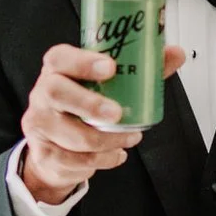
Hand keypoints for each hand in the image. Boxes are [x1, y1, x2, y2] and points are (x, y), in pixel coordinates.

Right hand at [20, 41, 187, 203]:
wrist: (51, 148)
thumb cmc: (81, 108)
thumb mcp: (106, 86)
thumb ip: (140, 70)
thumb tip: (175, 54)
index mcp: (57, 70)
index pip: (60, 58)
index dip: (83, 61)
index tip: (110, 67)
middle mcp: (43, 94)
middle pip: (57, 93)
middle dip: (91, 104)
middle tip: (118, 113)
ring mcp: (40, 124)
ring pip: (73, 135)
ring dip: (108, 140)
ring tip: (128, 138)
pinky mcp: (44, 153)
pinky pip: (77, 160)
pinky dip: (103, 160)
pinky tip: (115, 154)